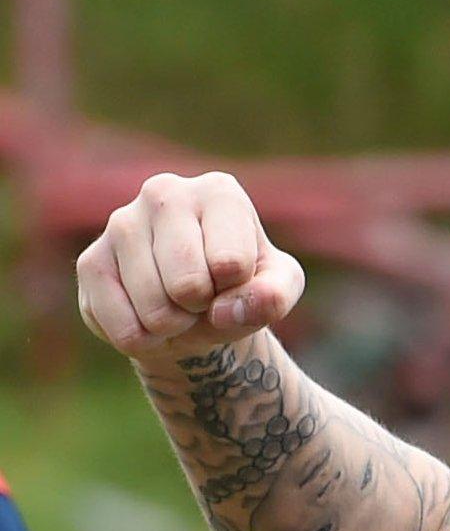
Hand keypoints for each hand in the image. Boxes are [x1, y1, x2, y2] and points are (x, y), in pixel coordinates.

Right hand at [76, 172, 305, 365]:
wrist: (196, 307)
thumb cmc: (242, 285)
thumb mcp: (278, 287)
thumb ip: (273, 296)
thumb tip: (227, 310)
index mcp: (218, 191)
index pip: (231, 263)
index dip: (237, 289)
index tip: (234, 278)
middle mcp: (164, 194)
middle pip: (187, 284)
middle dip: (203, 308)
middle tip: (204, 297)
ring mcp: (121, 224)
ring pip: (152, 307)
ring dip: (174, 325)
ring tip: (180, 306)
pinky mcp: (91, 260)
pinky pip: (120, 324)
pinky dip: (143, 339)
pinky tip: (149, 317)